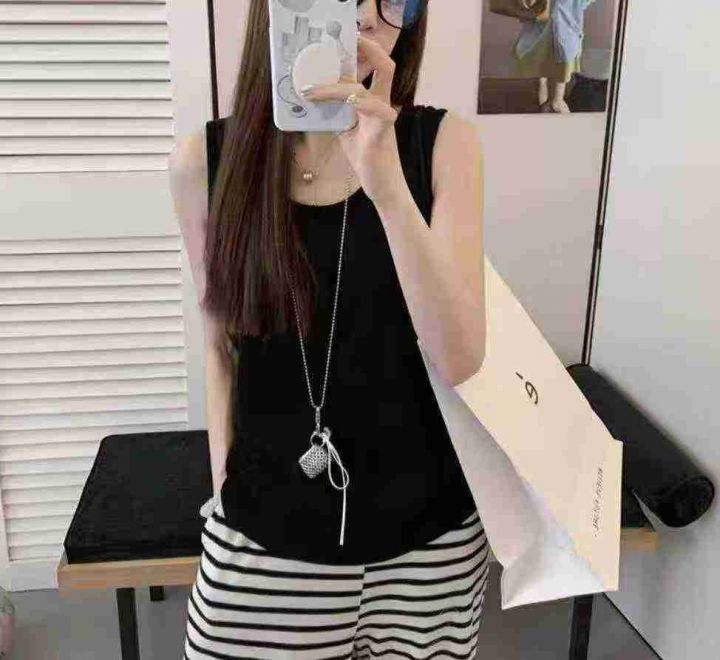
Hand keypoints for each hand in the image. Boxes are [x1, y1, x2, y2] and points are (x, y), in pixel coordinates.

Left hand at [300, 35, 406, 206]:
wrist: (381, 186)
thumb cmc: (366, 158)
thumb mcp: (345, 129)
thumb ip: (336, 111)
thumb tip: (312, 96)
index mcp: (375, 100)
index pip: (375, 66)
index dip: (362, 50)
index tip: (340, 40)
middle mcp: (383, 103)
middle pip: (385, 64)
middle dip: (365, 47)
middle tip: (337, 41)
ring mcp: (383, 116)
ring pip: (362, 87)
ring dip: (332, 86)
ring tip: (308, 89)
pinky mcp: (381, 130)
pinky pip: (368, 107)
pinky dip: (343, 100)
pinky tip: (321, 100)